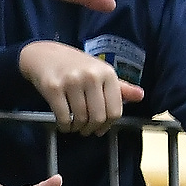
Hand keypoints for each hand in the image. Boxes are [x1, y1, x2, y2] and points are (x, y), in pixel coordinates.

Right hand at [17, 39, 140, 134]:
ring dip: (77, 128)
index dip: (108, 124)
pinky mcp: (53, 88)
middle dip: (91, 128)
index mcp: (107, 73)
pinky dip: (64, 126)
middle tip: (86, 130)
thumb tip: (140, 96)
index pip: (115, 110)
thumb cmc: (75, 65)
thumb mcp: (100, 71)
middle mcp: (91, 77)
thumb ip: (120, 86)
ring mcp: (72, 82)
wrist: (44, 54)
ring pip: (80, 118)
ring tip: (75, 127)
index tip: (100, 129)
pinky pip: (63, 116)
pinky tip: (64, 124)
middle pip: (98, 116)